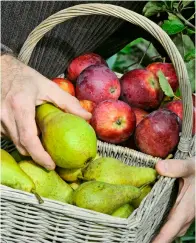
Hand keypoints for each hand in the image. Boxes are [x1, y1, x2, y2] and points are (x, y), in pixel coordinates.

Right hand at [1, 55, 90, 169]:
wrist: (0, 69)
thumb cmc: (24, 77)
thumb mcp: (48, 87)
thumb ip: (68, 102)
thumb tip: (86, 117)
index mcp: (20, 106)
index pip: (29, 139)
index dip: (40, 156)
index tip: (51, 165)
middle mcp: (5, 115)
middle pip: (21, 145)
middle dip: (36, 155)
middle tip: (50, 158)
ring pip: (14, 142)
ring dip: (28, 146)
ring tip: (41, 142)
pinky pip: (7, 137)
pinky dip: (19, 138)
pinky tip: (28, 132)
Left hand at [153, 157, 194, 242]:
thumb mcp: (191, 167)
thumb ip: (176, 168)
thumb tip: (159, 168)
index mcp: (186, 208)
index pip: (171, 228)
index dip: (161, 239)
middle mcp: (186, 214)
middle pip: (171, 232)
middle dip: (158, 238)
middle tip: (140, 238)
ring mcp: (186, 213)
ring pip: (173, 228)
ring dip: (161, 232)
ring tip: (145, 233)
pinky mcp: (184, 210)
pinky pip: (173, 221)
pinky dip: (164, 224)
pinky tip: (153, 219)